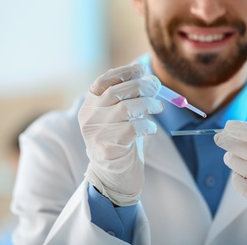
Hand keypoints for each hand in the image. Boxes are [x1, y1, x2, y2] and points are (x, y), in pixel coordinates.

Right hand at [78, 63, 163, 205]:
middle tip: (157, 88)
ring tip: (158, 108)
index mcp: (89, 106)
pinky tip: (151, 130)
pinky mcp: (108, 148)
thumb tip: (149, 78)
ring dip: (147, 104)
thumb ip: (128, 98)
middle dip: (142, 86)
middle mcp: (89, 117)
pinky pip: (133, 129)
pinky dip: (147, 126)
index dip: (123, 72)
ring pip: (126, 108)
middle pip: (117, 92)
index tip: (141, 68)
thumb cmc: (120, 142)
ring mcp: (96, 132)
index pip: (102, 82)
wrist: (113, 177)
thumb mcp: (120, 117)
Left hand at [214, 121, 246, 232]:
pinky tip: (238, 175)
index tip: (228, 126)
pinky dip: (236, 178)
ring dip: (232, 161)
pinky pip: (245, 187)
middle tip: (220, 139)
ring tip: (230, 158)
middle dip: (232, 144)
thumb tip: (226, 133)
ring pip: (246, 169)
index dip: (246, 130)